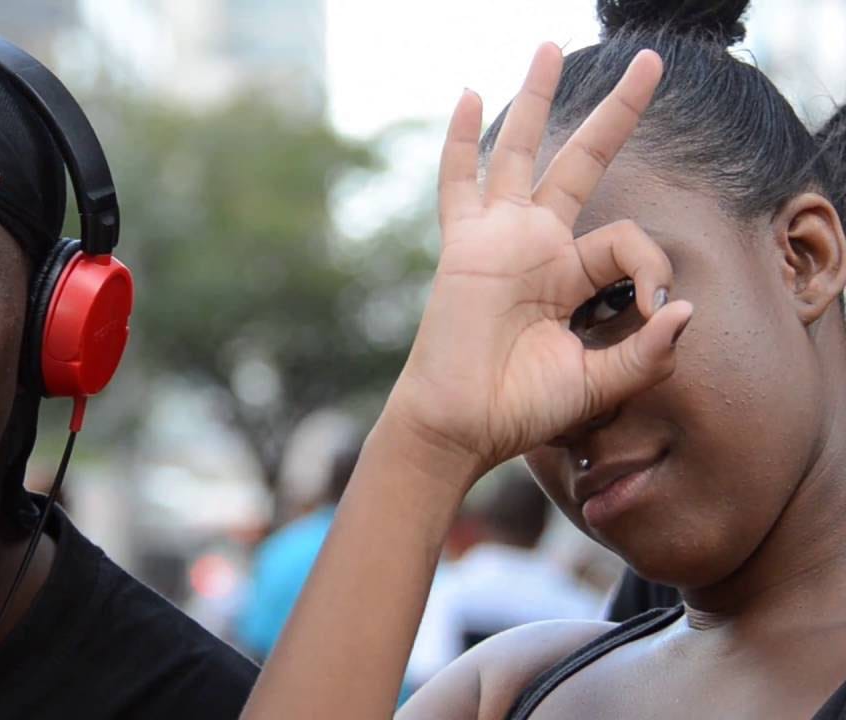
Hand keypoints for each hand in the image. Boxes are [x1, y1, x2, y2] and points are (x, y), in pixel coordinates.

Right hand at [390, 44, 692, 476]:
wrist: (461, 426)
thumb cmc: (521, 410)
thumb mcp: (601, 383)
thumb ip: (646, 353)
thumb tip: (684, 309)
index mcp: (573, 277)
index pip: (628, 242)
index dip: (653, 265)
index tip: (655, 308)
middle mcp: (538, 246)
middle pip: (582, 162)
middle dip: (617, 113)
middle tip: (650, 61)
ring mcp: (500, 239)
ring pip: (520, 153)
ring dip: (538, 99)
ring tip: (550, 46)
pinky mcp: (466, 245)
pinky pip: (459, 183)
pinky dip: (462, 142)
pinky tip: (471, 96)